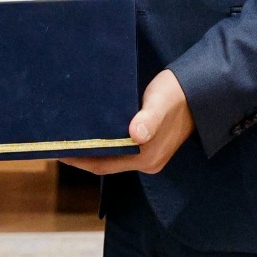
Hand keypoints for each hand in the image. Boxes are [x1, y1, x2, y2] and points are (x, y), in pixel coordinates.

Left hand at [62, 69, 193, 174]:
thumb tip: (136, 135)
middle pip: (105, 162)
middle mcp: (146, 162)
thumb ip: (149, 119)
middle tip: (57, 139)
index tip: (56, 149)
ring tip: (70, 132)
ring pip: (112, 155)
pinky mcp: (149, 144)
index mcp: (146, 158)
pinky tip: (93, 127)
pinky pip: (119, 148)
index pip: (102, 165)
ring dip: (92, 146)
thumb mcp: (160, 103)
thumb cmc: (177, 94)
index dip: (78, 159)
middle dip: (81, 153)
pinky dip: (104, 140)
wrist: (200, 91)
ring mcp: (148, 155)